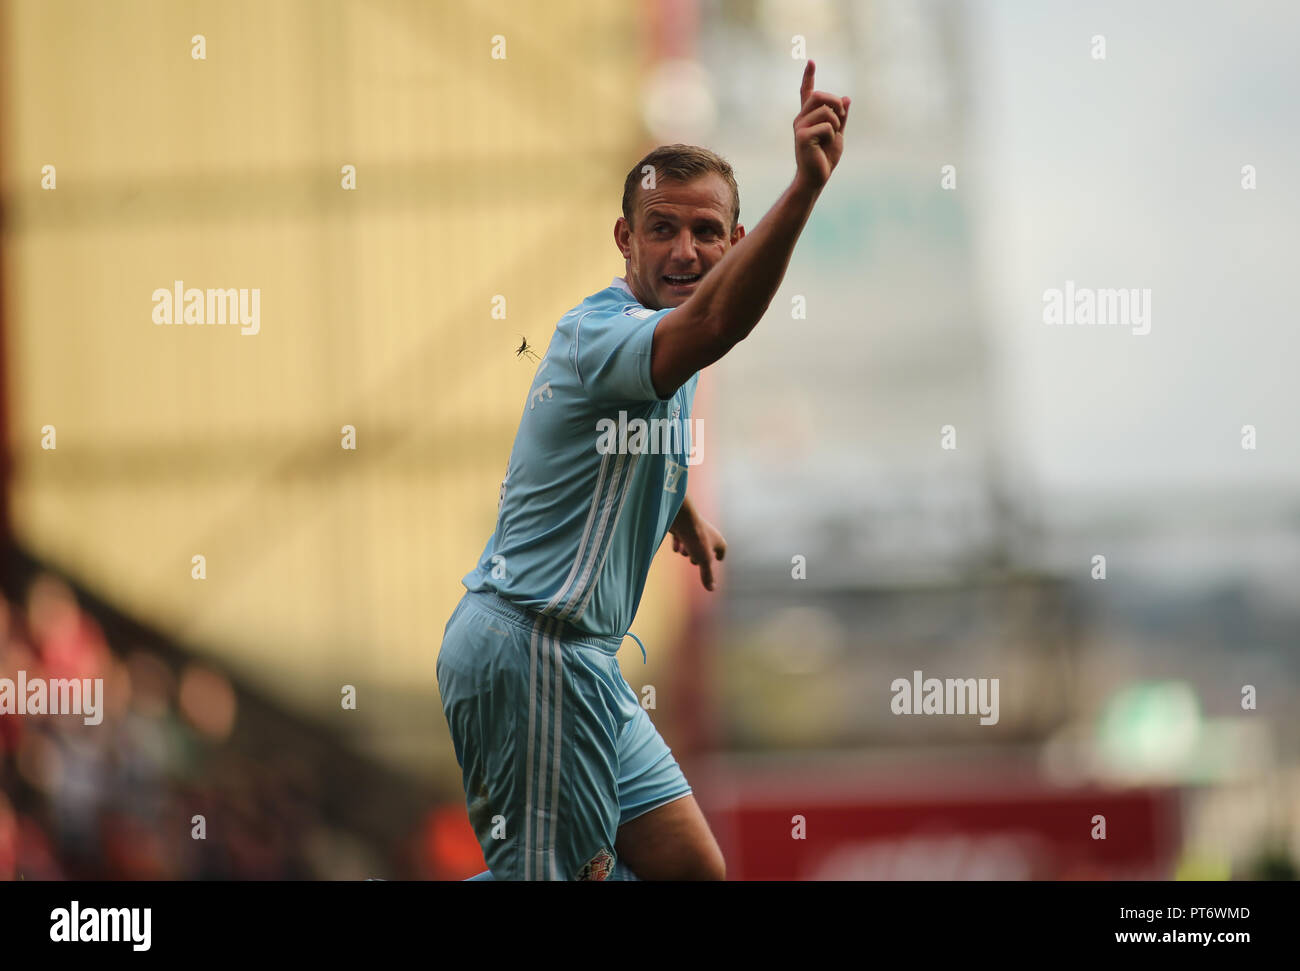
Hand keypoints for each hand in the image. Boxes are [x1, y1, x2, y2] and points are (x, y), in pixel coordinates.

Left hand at [669, 511, 726, 591]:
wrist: (681, 517)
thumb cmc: (696, 538)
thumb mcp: (703, 560)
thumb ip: (707, 575)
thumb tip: (712, 589)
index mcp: (716, 539)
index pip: (721, 548)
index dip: (720, 555)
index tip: (719, 559)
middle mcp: (706, 533)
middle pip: (706, 546)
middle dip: (701, 555)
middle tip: (695, 561)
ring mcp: (693, 529)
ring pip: (693, 541)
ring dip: (689, 549)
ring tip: (685, 552)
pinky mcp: (681, 527)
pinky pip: (681, 536)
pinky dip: (679, 543)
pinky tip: (676, 549)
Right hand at [793, 60, 849, 192]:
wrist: (817, 177)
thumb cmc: (825, 157)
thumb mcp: (838, 134)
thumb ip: (841, 117)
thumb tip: (846, 98)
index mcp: (808, 117)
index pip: (806, 92)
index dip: (808, 76)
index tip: (811, 61)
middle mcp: (801, 119)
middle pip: (819, 95)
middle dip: (836, 102)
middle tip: (842, 116)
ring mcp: (800, 127)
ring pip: (826, 111)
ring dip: (837, 123)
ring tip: (832, 137)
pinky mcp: (802, 137)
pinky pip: (826, 125)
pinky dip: (832, 135)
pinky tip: (825, 145)